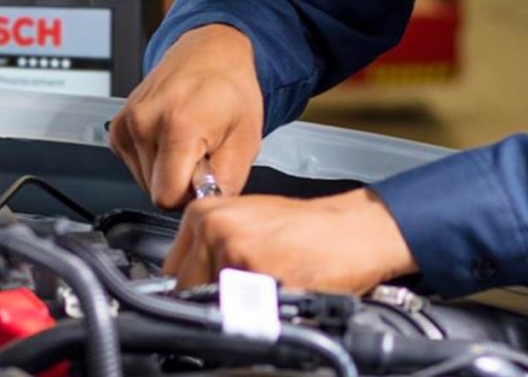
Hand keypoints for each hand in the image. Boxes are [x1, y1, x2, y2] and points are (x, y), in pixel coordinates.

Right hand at [108, 24, 263, 208]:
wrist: (209, 53)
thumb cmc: (229, 89)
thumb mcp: (246, 140)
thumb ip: (227, 183)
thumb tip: (207, 207)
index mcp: (179, 125)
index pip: (167, 197)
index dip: (190, 196)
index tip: (206, 178)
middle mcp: (145, 122)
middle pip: (155, 190)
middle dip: (181, 182)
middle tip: (203, 154)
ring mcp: (127, 123)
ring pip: (143, 180)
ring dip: (168, 170)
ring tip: (190, 142)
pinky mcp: (117, 127)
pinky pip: (134, 165)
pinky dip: (155, 160)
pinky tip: (172, 138)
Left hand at [164, 189, 417, 293]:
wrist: (355, 228)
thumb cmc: (309, 227)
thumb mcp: (248, 221)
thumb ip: (212, 245)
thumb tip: (184, 281)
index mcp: (206, 213)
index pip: (172, 269)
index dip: (193, 285)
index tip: (211, 288)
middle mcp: (214, 229)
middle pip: (187, 290)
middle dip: (213, 297)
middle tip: (249, 287)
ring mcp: (234, 253)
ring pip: (213, 305)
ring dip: (236, 306)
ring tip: (267, 286)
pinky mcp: (258, 279)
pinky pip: (241, 313)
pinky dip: (258, 313)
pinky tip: (279, 291)